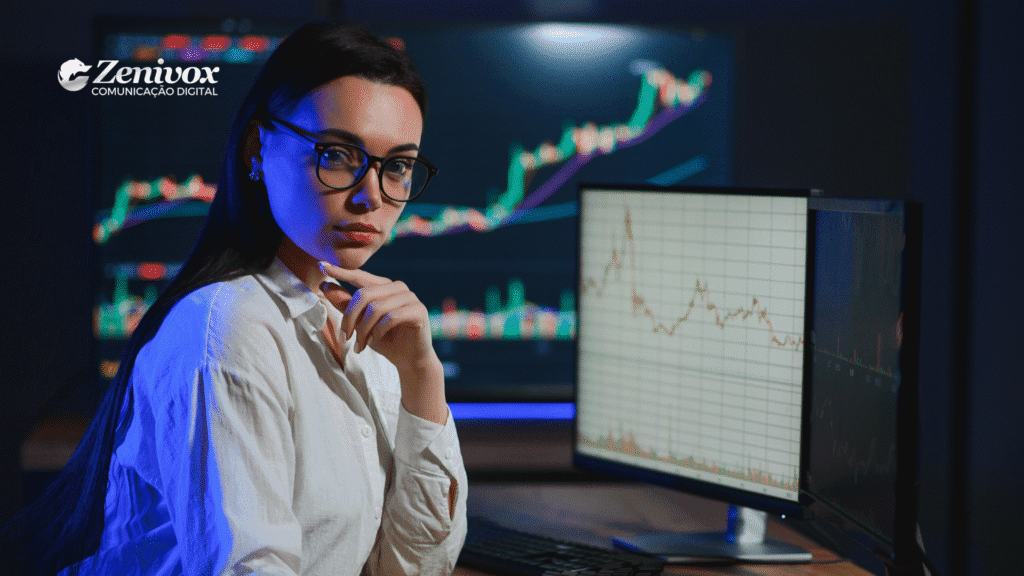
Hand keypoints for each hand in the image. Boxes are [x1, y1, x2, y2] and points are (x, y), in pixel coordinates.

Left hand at [318, 261, 446, 423]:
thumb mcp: (361, 323)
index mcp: (384, 286)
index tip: (322, 266)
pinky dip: (378, 331)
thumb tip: (325, 286)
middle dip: (350, 318)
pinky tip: (376, 341)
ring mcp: (410, 298)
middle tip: (345, 337)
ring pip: (376, 308)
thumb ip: (346, 305)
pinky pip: (391, 317)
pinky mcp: (419, 311)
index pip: (360, 276)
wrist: (410, 360)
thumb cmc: (386, 340)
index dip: (341, 272)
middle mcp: (398, 288)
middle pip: (364, 294)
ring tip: (360, 345)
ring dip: (364, 330)